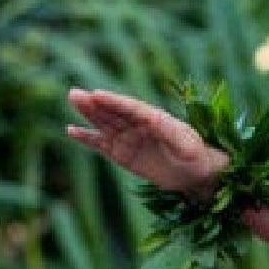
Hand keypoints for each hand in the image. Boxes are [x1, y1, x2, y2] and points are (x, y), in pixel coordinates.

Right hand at [67, 88, 228, 195]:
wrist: (196, 175)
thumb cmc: (196, 156)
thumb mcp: (186, 145)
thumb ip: (169, 132)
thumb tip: (153, 118)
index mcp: (155, 118)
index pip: (131, 107)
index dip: (114, 101)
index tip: (97, 94)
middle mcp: (138, 125)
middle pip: (113, 112)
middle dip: (95, 103)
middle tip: (75, 94)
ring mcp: (129, 138)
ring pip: (105, 124)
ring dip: (88, 114)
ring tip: (73, 100)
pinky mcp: (123, 154)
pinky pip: (102, 144)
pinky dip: (88, 138)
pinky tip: (72, 130)